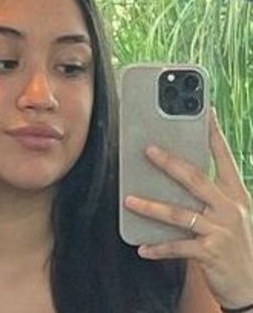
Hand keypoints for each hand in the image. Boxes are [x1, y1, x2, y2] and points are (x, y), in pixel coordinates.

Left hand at [124, 108, 252, 308]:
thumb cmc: (236, 244)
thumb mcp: (230, 215)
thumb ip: (208, 196)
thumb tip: (174, 178)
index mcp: (235, 195)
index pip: (224, 158)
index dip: (214, 134)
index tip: (204, 113)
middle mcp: (230, 208)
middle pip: (195, 178)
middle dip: (170, 162)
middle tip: (148, 149)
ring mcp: (221, 230)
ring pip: (180, 213)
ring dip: (151, 207)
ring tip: (130, 201)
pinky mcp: (211, 253)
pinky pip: (178, 246)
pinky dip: (158, 248)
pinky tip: (143, 247)